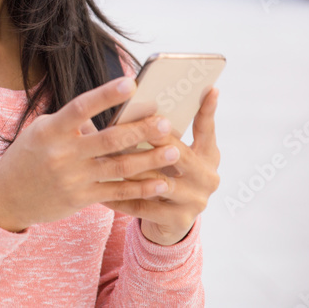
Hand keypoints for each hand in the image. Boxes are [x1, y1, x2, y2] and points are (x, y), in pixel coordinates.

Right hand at [0, 76, 182, 232]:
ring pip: (119, 167)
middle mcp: (62, 153)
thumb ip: (73, 123)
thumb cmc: (29, 156)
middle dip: (141, 131)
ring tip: (175, 150)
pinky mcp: (80, 199)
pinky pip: (116, 192)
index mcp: (51, 130)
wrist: (6, 197)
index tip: (132, 82)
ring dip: (149, 159)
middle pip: (109, 139)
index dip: (107, 95)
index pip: (82, 107)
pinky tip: (160, 182)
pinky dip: (140, 188)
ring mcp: (72, 178)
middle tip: (167, 122)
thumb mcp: (42, 132)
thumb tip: (113, 112)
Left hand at [101, 88, 220, 245]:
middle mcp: (208, 177)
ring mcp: (196, 201)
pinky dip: (120, 196)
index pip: (207, 128)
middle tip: (133, 124)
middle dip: (153, 138)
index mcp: (208, 155)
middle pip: (178, 154)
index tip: (208, 87)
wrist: (167, 220)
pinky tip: (99, 189)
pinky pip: (143, 206)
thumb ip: (160, 132)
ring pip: (157, 180)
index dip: (207, 109)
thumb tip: (132, 98)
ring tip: (104, 157)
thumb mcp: (171, 153)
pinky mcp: (179, 220)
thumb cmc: (163, 174)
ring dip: (129, 169)